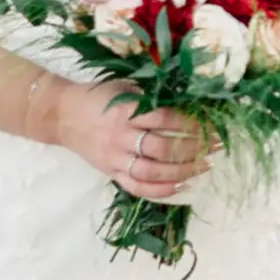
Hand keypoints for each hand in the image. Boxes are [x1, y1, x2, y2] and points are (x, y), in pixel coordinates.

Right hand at [46, 77, 211, 202]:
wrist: (62, 115)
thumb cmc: (98, 97)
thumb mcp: (124, 88)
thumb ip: (151, 96)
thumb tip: (190, 99)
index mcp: (126, 111)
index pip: (165, 119)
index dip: (192, 123)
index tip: (212, 124)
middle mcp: (121, 136)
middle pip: (163, 148)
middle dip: (194, 148)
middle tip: (217, 146)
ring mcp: (115, 158)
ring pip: (152, 171)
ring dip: (183, 171)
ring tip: (205, 166)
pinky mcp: (110, 172)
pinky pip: (136, 187)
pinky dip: (160, 191)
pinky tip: (182, 187)